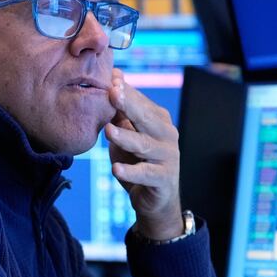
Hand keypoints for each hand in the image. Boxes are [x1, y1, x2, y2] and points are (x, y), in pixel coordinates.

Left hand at [104, 68, 183, 240]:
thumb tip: (113, 76)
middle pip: (145, 118)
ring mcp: (168, 157)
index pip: (139, 102)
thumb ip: (119, 111)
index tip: (110, 78)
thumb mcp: (126, 134)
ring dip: (125, 137)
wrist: (155, 199)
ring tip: (108, 131)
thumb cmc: (137, 161)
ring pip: (144, 145)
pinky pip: (146, 174)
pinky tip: (115, 169)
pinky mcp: (164, 179)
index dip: (124, 91)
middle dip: (128, 105)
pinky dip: (131, 172)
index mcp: (158, 120)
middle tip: (111, 93)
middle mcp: (167, 135)